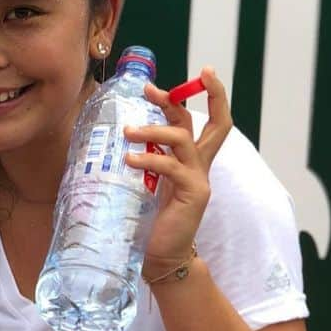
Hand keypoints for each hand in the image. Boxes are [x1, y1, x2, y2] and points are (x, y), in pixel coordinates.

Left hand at [123, 66, 232, 265]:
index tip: (195, 73)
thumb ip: (142, 157)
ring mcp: (198, 179)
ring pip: (184, 139)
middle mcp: (199, 166)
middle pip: (215, 124)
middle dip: (198, 97)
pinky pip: (172, 167)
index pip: (203, 121)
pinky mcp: (193, 194)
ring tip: (128, 132)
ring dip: (154, 129)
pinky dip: (149, 159)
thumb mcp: (144, 181)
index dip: (202, 96)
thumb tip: (116, 132)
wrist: (160, 256)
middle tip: (159, 87)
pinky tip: (130, 159)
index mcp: (189, 160)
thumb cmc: (148, 218)